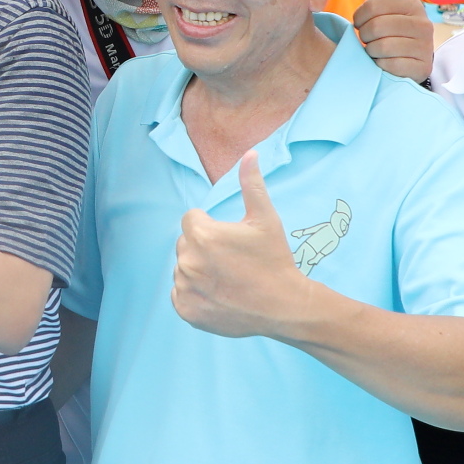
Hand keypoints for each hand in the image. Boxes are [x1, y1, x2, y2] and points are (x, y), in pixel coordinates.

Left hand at [171, 155, 317, 341]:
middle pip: (186, 244)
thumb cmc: (274, 260)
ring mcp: (185, 287)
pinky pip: (180, 293)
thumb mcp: (266, 219)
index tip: (230, 239)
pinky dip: (194, 294)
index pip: (191, 219)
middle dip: (203, 247)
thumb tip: (250, 153)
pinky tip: (218, 294)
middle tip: (231, 260)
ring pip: (183, 269)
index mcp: (202, 234)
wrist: (282, 307)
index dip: (211, 226)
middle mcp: (187, 261)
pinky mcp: (185, 310)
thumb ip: (251, 184)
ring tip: (227, 278)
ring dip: (198, 270)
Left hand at [350, 0, 432, 80]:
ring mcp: (426, 47)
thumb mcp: (384, 1)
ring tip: (376, 50)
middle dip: (364, 35)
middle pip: (376, 26)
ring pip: (382, 47)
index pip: (373, 5)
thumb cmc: (389, 27)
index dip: (359, 16)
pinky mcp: (422, 68)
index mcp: (412, 4)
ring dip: (371, 51)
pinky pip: (390, 65)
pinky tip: (385, 63)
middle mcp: (424, 24)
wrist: (404, 60)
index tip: (361, 23)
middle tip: (369, 39)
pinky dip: (381, 66)